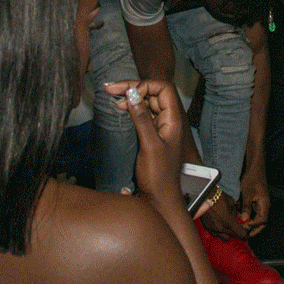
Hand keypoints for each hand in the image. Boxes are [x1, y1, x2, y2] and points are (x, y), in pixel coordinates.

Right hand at [118, 79, 187, 207]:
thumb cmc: (159, 176)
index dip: (144, 85)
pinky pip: (143, 114)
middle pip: (153, 92)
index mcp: (173, 120)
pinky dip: (131, 108)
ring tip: (111, 95)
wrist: (160, 198)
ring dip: (130, 96)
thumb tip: (132, 94)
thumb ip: (141, 118)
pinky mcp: (153, 134)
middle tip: (110, 88)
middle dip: (133, 87)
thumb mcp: (149, 145)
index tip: (126, 92)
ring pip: (147, 103)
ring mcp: (161, 127)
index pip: (163, 88)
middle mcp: (169, 120)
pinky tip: (120, 107)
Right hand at [197, 189, 249, 238]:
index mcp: (228, 222)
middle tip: (238, 228)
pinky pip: (215, 234)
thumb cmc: (218, 197)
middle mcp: (221, 228)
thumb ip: (235, 212)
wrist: (202, 196)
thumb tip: (236, 217)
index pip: (241, 234)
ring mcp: (213, 229)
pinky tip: (220, 225)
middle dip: (237, 233)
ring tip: (228, 227)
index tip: (246, 231)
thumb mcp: (231, 202)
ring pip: (224, 237)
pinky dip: (219, 232)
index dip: (245, 233)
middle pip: (233, 237)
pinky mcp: (207, 228)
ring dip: (228, 234)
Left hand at [236, 169, 270, 234]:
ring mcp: (260, 204)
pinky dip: (247, 217)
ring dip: (250, 224)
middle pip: (261, 222)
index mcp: (264, 204)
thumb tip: (243, 219)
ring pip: (257, 218)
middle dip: (254, 229)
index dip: (254, 225)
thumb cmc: (252, 178)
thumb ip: (246, 206)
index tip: (244, 226)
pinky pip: (252, 213)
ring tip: (241, 228)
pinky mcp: (255, 202)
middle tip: (244, 234)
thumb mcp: (247, 192)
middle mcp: (264, 206)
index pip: (262, 220)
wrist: (254, 169)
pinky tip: (240, 219)